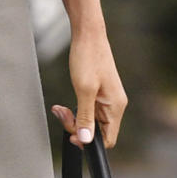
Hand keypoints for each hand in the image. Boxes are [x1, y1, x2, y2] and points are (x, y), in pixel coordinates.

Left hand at [50, 25, 127, 150]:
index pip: (108, 140)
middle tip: (62, 115)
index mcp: (116, 106)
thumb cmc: (88, 57)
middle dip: (77, 127)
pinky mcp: (98, 94)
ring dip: (73, 119)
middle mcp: (114, 105)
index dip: (89, 142)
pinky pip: (87, 111)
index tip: (72, 135)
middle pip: (97, 132)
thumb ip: (85, 117)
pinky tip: (65, 105)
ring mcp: (106, 100)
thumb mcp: (84, 90)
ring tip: (61, 109)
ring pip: (90, 122)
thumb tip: (86, 140)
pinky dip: (75, 110)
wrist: (88, 35)